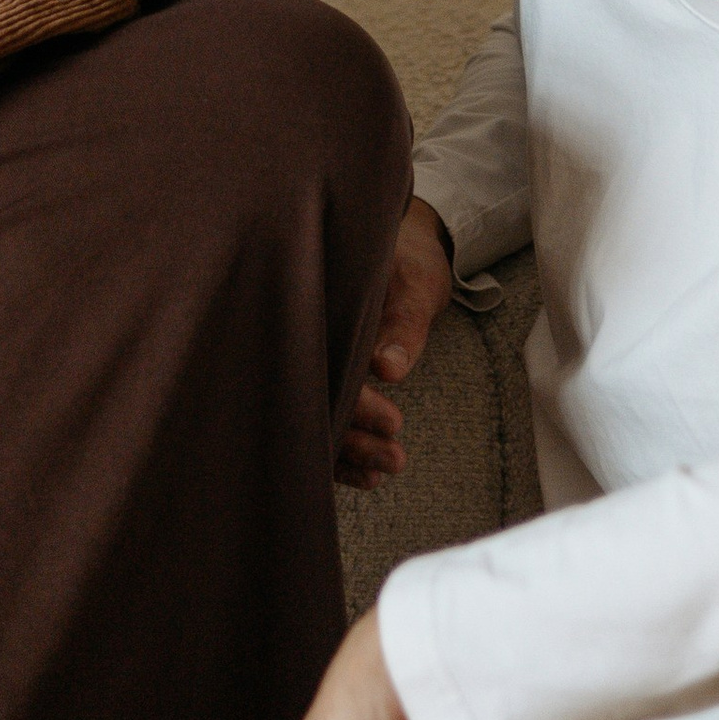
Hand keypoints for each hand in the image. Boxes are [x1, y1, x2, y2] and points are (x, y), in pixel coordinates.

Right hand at [337, 202, 454, 488]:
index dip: (355, 403)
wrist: (407, 244)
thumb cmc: (407, 260)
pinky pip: (327, 421)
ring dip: (352, 450)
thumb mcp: (412, 286)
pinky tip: (371, 475)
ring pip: (318, 417)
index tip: (393, 422)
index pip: (324, 369)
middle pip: (313, 402)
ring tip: (391, 466)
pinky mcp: (327, 378)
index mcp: (316, 314)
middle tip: (394, 457)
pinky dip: (347, 452)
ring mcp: (313, 364)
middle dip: (353, 440)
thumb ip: (401, 326)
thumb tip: (387, 369)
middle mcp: (305, 342)